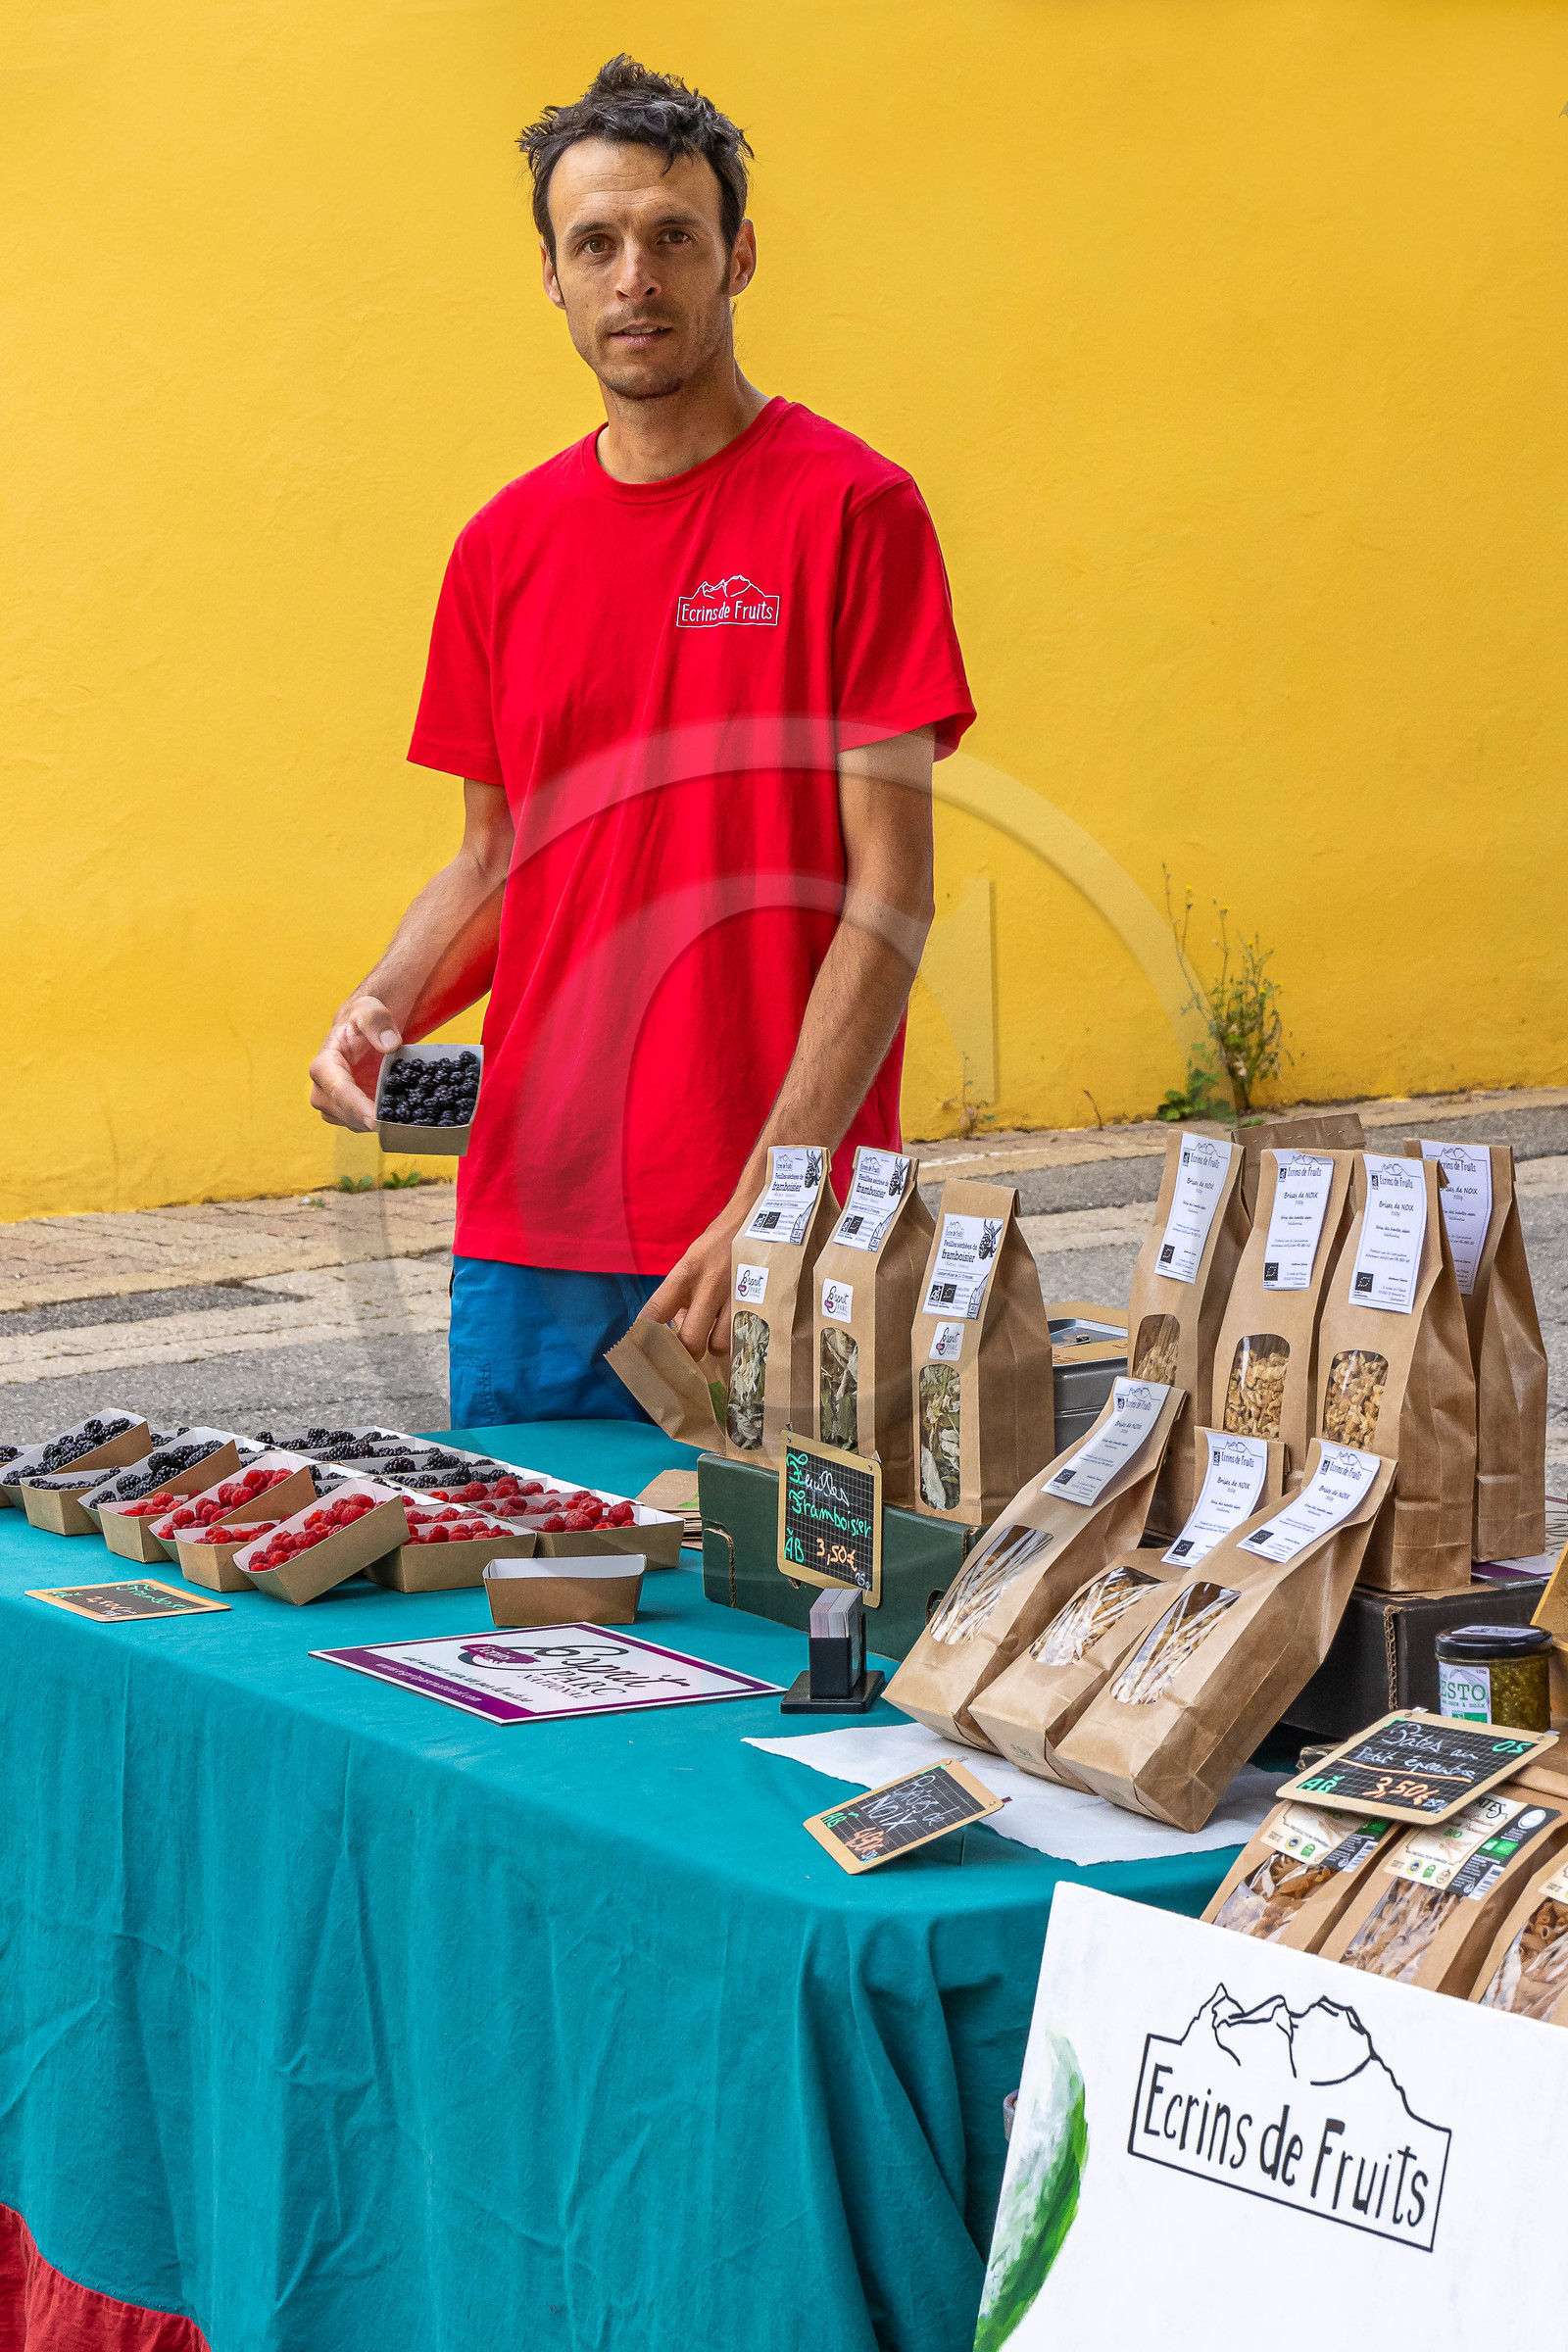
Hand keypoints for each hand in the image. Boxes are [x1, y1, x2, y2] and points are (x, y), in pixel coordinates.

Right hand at [309, 996, 401, 1132]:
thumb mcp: (370, 1010)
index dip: (355, 1106)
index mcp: (325, 1063)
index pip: (337, 1088)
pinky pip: (359, 1124)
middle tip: (395, 1123)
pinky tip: (394, 1116)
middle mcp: (323, 1086)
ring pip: (349, 1122)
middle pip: (340, 1111)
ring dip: (371, 1124)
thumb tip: (390, 1045)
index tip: (374, 1120)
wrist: (364, 1029)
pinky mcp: (349, 1109)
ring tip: (396, 1118)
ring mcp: (334, 1100)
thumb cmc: (363, 1017)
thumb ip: (377, 1022)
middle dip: (365, 1119)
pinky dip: (376, 1123)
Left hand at [640, 1196, 751, 1358]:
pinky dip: (737, 1341)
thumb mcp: (691, 1263)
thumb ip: (680, 1297)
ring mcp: (736, 1296)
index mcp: (686, 1273)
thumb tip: (679, 1328)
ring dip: (715, 1347)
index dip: (646, 1337)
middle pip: (690, 1340)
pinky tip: (736, 1332)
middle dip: (686, 1354)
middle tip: (687, 1351)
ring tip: (716, 1336)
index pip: (656, 1311)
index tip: (643, 1351)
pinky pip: (744, 1337)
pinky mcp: (760, 1302)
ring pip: (720, 1345)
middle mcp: (709, 1285)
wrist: (759, 1221)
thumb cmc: (719, 1246)